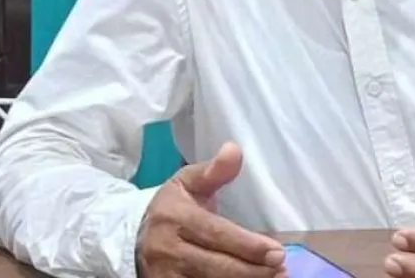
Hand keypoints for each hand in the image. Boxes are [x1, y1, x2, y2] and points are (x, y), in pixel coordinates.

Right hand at [135, 142, 284, 277]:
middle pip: (216, 267)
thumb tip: (234, 150)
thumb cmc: (172, 207)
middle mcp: (168, 250)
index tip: (277, 252)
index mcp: (175, 218)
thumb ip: (213, 170)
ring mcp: (166, 276)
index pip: (216, 234)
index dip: (247, 245)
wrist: (133, 239)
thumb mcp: (188, 182)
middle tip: (281, 269)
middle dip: (252, 271)